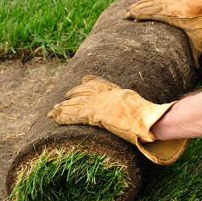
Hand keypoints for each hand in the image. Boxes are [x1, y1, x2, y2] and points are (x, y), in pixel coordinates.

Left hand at [48, 76, 188, 164]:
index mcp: (117, 93)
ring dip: (63, 108)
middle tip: (64, 97)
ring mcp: (99, 104)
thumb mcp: (144, 110)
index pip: (100, 84)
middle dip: (73, 95)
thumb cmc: (150, 118)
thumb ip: (139, 110)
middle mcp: (106, 96)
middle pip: (84, 93)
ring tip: (51, 111)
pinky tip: (55, 118)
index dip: (89, 83)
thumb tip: (149, 118)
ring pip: (76, 104)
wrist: (148, 120)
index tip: (83, 80)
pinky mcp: (94, 115)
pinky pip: (75, 116)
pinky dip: (64, 117)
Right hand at [125, 0, 201, 67]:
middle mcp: (171, 5)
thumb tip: (195, 70)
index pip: (149, 13)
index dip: (137, 14)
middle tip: (125, 13)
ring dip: (143, 2)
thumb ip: (195, 56)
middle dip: (135, 8)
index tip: (127, 17)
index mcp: (171, 16)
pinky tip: (150, 0)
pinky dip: (155, 0)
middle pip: (148, 5)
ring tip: (133, 6)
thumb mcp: (200, 42)